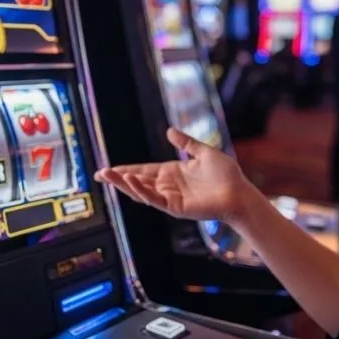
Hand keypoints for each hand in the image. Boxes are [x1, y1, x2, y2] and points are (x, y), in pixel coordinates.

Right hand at [94, 128, 258, 224]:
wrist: (239, 191)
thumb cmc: (226, 174)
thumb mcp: (203, 152)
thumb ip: (186, 143)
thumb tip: (169, 131)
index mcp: (172, 173)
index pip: (143, 170)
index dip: (126, 169)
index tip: (108, 168)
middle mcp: (168, 186)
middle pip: (137, 181)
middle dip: (118, 178)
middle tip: (99, 173)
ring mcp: (171, 198)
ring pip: (141, 191)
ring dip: (124, 184)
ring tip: (108, 175)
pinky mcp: (176, 207)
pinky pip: (154, 199)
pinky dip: (142, 191)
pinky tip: (131, 181)